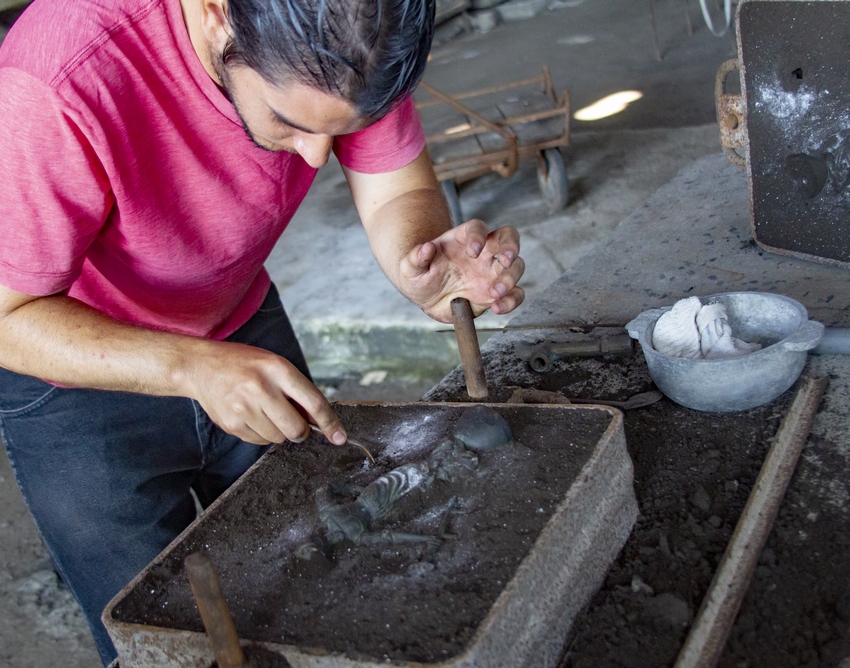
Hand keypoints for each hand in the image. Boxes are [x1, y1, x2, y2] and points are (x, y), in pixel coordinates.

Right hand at [182, 341, 345, 445]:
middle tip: (292, 421)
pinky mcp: (231, 424)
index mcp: (277, 369)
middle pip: (297, 429)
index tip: (340, 437)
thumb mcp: (274, 364)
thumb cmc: (243, 364)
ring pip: (279, 438)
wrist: (200, 366)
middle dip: (301, 431)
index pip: (313, 402)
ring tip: (265, 411)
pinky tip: (251, 415)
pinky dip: (262, 434)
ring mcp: (244, 408)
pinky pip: (260, 442)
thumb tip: (320, 420)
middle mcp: (261, 388)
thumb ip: (297, 390)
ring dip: (279, 431)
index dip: (330, 423)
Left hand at [398, 219, 524, 322]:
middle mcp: (484, 252)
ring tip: (494, 293)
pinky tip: (498, 307)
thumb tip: (426, 248)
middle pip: (508, 238)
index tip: (473, 250)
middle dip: (511, 246)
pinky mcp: (498, 292)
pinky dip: (512, 300)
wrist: (427, 297)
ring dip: (511, 278)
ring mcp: (493, 272)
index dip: (478, 235)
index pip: (478, 228)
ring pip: (516, 266)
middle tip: (505, 260)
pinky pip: (514, 294)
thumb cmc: (420, 276)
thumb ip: (415, 258)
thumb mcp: (409, 268)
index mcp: (463, 239)